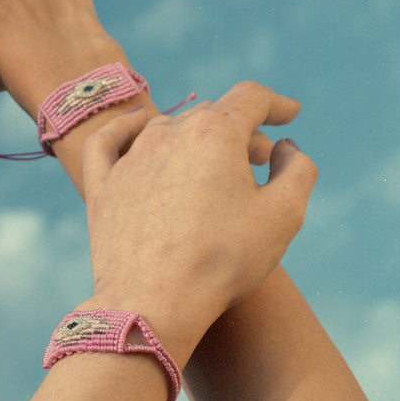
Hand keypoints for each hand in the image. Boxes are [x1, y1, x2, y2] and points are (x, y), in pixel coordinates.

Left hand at [78, 81, 316, 366]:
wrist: (153, 302)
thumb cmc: (222, 260)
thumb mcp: (282, 216)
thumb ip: (297, 170)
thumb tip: (284, 147)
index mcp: (214, 133)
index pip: (251, 98)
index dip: (276, 102)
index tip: (289, 113)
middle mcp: (167, 133)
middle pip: (212, 116)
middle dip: (242, 132)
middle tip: (260, 160)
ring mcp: (129, 157)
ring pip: (168, 129)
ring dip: (196, 139)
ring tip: (214, 167)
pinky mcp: (102, 184)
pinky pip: (110, 141)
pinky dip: (128, 129)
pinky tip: (139, 128)